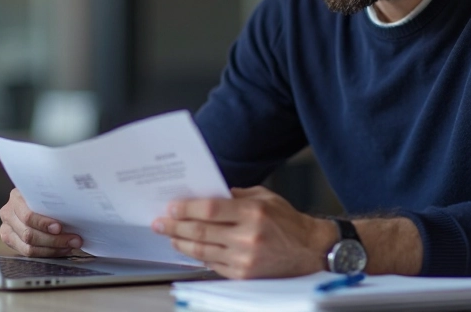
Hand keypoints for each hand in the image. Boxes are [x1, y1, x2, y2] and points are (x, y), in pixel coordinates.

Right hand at [0, 188, 82, 256]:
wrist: (35, 199)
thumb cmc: (47, 194)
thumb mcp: (49, 190)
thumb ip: (56, 196)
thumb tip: (75, 205)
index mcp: (16, 198)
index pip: (27, 216)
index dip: (43, 224)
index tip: (59, 227)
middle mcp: (8, 213)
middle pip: (28, 234)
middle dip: (54, 239)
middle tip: (74, 240)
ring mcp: (7, 229)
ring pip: (29, 247)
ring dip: (53, 249)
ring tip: (70, 245)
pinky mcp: (12, 242)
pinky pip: (28, 253)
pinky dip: (48, 253)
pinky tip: (62, 249)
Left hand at [151, 186, 336, 278]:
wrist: (310, 250)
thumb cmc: (288, 222)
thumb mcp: (265, 197)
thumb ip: (236, 196)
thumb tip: (207, 195)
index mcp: (252, 212)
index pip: (210, 209)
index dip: (186, 208)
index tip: (171, 206)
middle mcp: (247, 236)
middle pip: (201, 231)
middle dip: (175, 226)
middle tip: (160, 223)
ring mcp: (245, 258)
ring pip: (202, 251)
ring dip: (181, 243)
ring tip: (169, 235)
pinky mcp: (244, 275)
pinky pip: (213, 265)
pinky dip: (198, 256)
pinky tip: (188, 249)